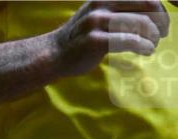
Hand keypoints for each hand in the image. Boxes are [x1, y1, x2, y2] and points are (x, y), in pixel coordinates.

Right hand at [52, 0, 170, 76]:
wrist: (53, 54)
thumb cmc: (81, 37)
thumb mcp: (98, 13)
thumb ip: (120, 9)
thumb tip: (152, 13)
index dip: (161, 9)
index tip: (164, 22)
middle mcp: (102, 4)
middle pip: (148, 7)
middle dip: (161, 22)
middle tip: (162, 35)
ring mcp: (97, 22)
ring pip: (141, 24)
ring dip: (153, 36)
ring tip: (152, 45)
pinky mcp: (95, 41)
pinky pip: (130, 41)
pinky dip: (144, 46)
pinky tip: (146, 51)